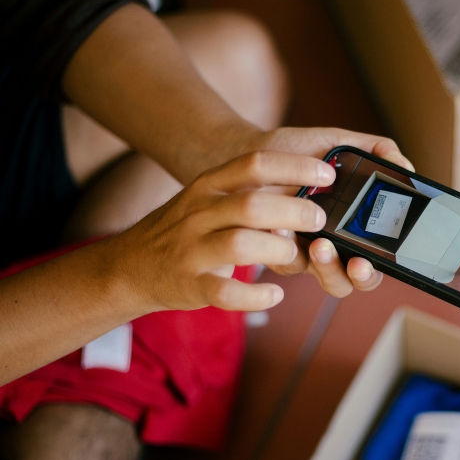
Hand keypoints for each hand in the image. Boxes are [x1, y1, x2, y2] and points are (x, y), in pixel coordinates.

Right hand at [109, 150, 334, 311]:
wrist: (130, 266)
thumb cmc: (186, 229)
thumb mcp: (208, 198)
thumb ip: (247, 190)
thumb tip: (309, 186)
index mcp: (209, 186)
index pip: (254, 163)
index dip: (294, 166)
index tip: (327, 173)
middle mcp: (199, 213)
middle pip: (252, 205)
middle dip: (294, 210)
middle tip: (320, 219)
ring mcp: (192, 250)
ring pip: (240, 245)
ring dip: (277, 250)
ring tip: (295, 256)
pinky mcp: (191, 285)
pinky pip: (225, 292)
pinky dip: (255, 296)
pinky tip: (275, 295)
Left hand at [244, 127, 413, 297]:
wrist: (246, 151)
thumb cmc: (295, 152)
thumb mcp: (336, 142)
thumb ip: (374, 149)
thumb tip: (405, 166)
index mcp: (356, 225)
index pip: (377, 259)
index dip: (376, 268)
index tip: (367, 260)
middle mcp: (335, 244)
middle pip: (354, 280)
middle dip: (355, 275)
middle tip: (353, 261)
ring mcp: (306, 252)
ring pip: (325, 279)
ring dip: (326, 267)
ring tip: (319, 244)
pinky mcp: (276, 252)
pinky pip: (286, 263)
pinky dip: (286, 248)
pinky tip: (279, 227)